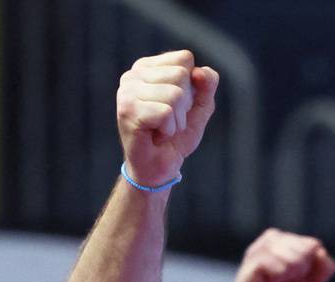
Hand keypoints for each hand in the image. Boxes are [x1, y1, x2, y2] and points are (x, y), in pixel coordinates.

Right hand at [115, 51, 218, 188]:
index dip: (190, 87)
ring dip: (176, 120)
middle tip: (167, 121)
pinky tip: (155, 136)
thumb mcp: (200, 107)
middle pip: (180, 75)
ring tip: (161, 129)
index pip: (184, 59)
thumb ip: (207, 84)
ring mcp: (127, 91)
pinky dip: (168, 130)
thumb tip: (199, 72)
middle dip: (183, 105)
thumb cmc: (175, 137)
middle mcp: (133, 75)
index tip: (175, 106)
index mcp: (147, 67)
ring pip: (175, 94)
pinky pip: (166, 112)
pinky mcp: (127, 110)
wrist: (159, 168)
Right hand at [216, 229, 334, 281]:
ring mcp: (260, 248)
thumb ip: (324, 267)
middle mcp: (271, 238)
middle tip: (282, 281)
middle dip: (300, 271)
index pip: (313, 245)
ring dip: (289, 276)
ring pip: (295, 259)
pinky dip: (278, 280)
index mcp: (284, 239)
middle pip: (306, 250)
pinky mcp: (253, 262)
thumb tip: (320, 252)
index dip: (309, 267)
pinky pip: (280, 268)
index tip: (293, 277)